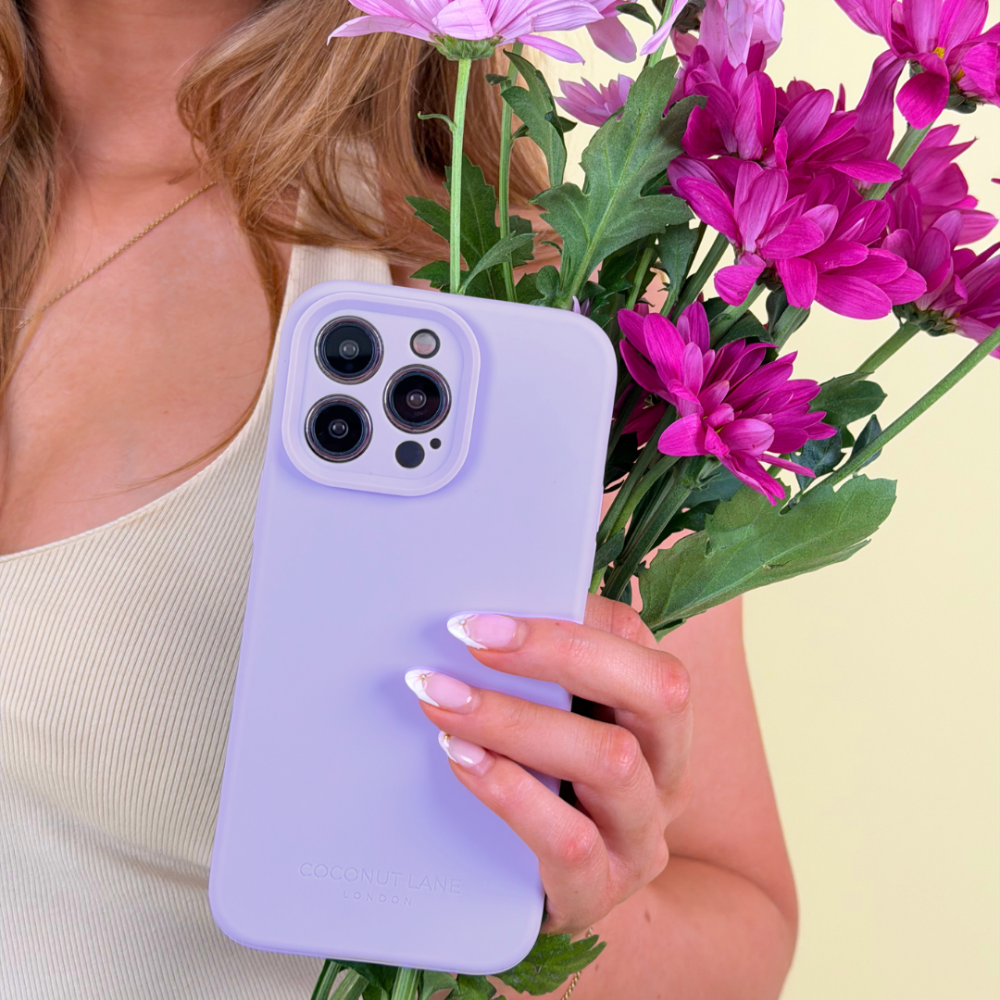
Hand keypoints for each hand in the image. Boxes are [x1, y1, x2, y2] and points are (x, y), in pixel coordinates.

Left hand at [404, 595, 692, 933]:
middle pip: (656, 691)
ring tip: (446, 704)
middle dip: (558, 654)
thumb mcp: (555, 723)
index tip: (487, 614)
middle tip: (470, 642)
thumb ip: (538, 673)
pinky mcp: (604, 890)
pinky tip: (462, 761)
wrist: (551, 895)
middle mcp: (669, 768)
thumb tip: (479, 618)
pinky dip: (512, 793)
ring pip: (612, 761)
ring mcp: (644, 834)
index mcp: (658, 712)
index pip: (635, 640)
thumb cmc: (546, 789)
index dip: (565, 621)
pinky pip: (571, 840)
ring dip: (518, 722)